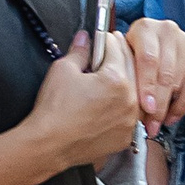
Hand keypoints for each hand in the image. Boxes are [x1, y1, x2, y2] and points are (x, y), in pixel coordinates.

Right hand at [31, 36, 141, 171]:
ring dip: (126, 81)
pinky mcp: (125, 136)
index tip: (102, 38)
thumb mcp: (63, 70)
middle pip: (130, 68)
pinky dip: (123, 106)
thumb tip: (84, 38)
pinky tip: (110, 102)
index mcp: (116, 79)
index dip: (106, 39)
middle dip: (119, 56)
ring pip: (134, 92)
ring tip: (110, 77)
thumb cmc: (54, 111)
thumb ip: (79, 51)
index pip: (116, 48)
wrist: (49, 145)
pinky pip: (130, 114)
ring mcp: (129, 121)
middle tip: (108, 51)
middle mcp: (130, 100)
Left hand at [125, 15, 184, 129]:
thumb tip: (121, 103)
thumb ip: (122, 73)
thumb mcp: (121, 58)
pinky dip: (183, 105)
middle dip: (158, 104)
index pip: (149, 60)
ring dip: (169, 108)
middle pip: (165, 74)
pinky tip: (172, 115)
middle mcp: (166, 30)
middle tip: (151, 123)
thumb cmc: (131, 53)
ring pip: (179, 82)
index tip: (147, 108)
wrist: (148, 41)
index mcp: (144, 28)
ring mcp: (184, 40)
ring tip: (158, 122)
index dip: (148, 87)